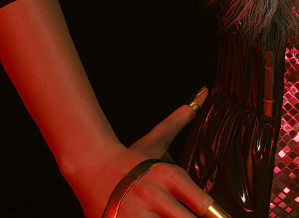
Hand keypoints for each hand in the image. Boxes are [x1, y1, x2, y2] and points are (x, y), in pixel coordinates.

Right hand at [66, 87, 215, 217]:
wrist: (89, 166)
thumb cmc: (127, 159)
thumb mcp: (155, 141)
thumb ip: (180, 122)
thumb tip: (204, 93)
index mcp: (169, 177)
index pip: (204, 204)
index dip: (209, 211)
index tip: (208, 212)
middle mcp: (155, 197)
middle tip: (182, 214)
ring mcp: (136, 216)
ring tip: (159, 214)